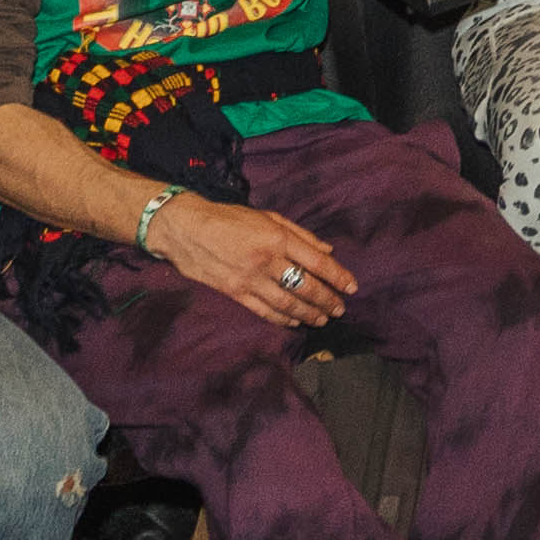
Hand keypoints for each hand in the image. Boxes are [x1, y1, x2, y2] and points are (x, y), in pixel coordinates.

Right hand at [152, 191, 358, 331]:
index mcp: (278, 238)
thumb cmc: (231, 218)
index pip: (317, 262)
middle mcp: (267, 261)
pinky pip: (264, 311)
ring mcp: (250, 280)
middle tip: (340, 309)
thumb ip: (301, 235)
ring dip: (309, 314)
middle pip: (305, 287)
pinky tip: (295, 322)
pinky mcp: (235, 293)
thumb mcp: (269, 217)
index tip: (352, 287)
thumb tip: (328, 250)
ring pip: (287, 304)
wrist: (187, 229)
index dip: (338, 276)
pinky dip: (282, 319)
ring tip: (323, 319)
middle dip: (327, 300)